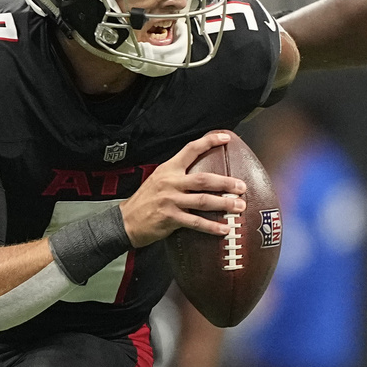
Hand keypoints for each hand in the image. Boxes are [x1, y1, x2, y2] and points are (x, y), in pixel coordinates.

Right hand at [119, 132, 246, 246]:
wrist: (125, 221)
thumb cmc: (145, 200)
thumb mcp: (159, 179)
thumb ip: (179, 175)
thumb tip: (205, 175)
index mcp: (169, 169)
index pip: (190, 149)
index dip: (209, 141)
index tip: (226, 137)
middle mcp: (171, 182)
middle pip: (203, 179)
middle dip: (225, 183)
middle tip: (241, 186)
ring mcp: (170, 200)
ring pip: (203, 201)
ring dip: (224, 204)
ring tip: (239, 207)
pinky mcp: (170, 218)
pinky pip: (196, 222)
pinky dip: (212, 226)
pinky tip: (224, 228)